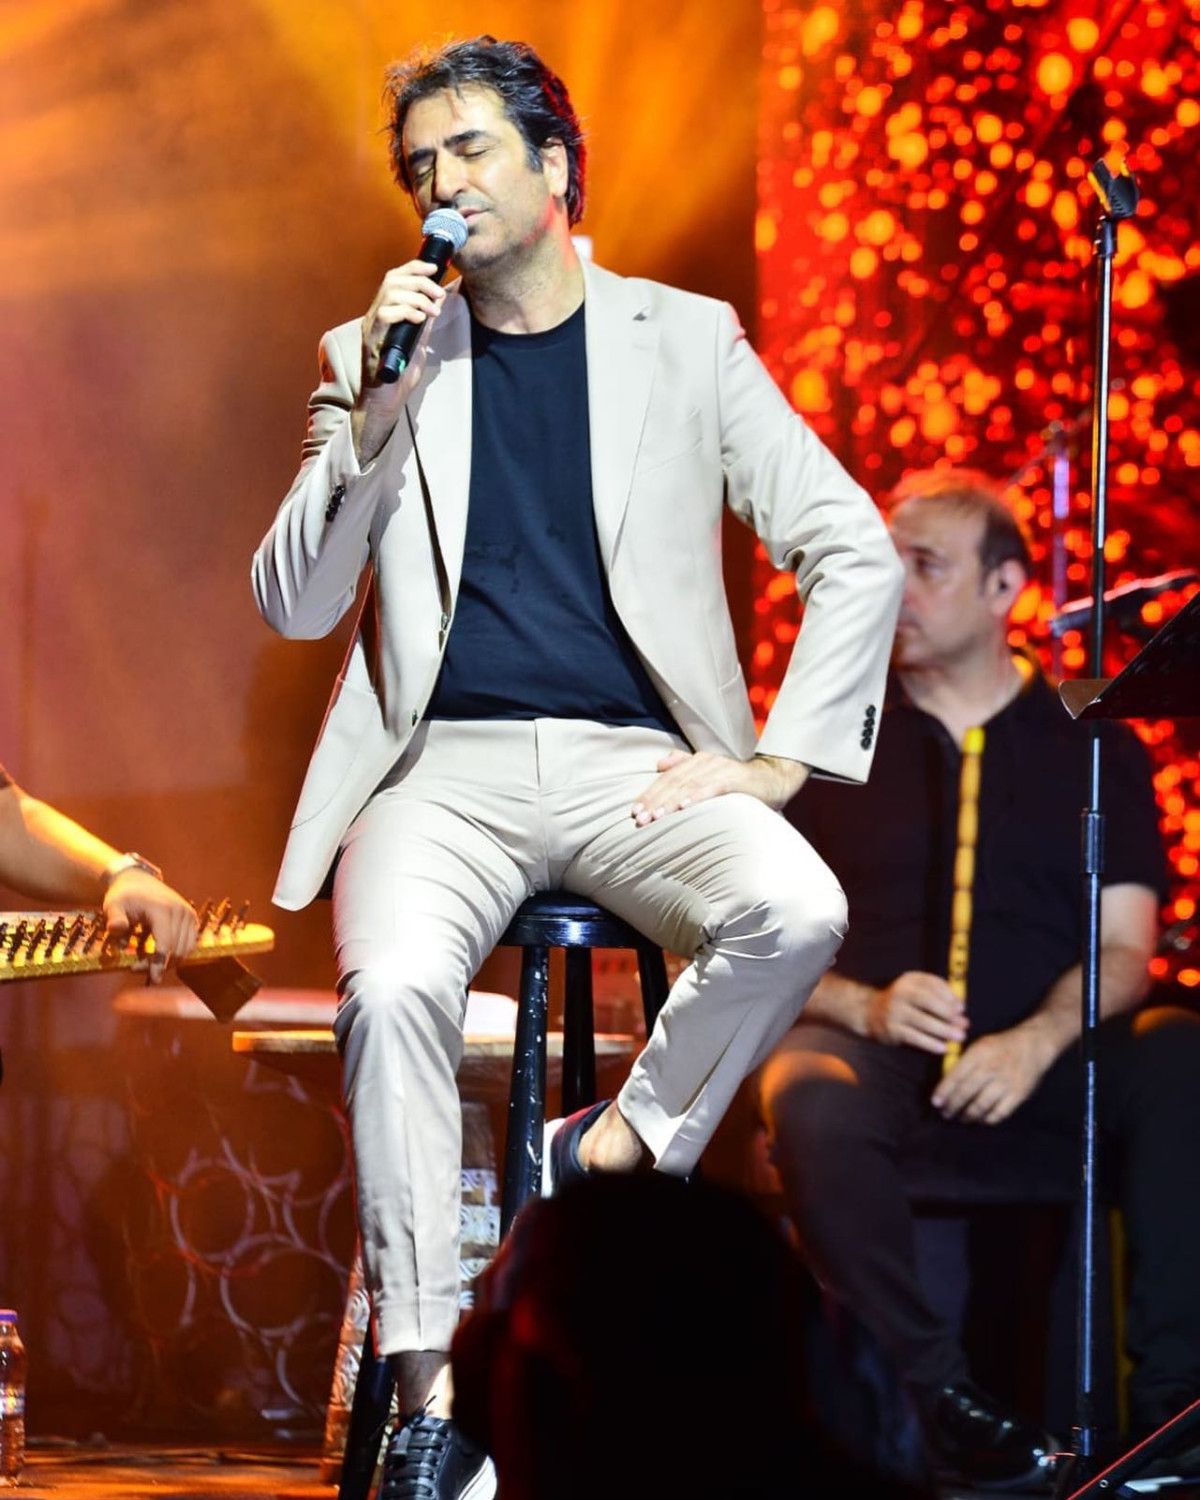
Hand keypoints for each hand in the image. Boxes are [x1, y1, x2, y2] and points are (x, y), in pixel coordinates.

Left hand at [103, 870, 198, 983]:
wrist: (138, 880)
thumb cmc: (124, 895)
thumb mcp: (113, 905)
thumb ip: (115, 918)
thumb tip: (116, 929)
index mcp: (163, 909)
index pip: (165, 944)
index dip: (159, 964)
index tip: (152, 980)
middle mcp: (180, 911)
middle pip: (175, 949)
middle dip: (160, 965)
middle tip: (138, 969)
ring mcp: (189, 914)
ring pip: (185, 949)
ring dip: (169, 961)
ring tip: (148, 963)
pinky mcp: (192, 918)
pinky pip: (190, 943)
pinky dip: (178, 954)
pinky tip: (160, 956)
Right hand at [360, 259, 447, 387]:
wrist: (385, 401)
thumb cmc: (398, 376)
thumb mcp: (417, 344)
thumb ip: (424, 323)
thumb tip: (437, 302)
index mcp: (384, 314)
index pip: (395, 278)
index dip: (413, 267)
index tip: (434, 267)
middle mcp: (374, 316)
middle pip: (392, 280)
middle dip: (419, 280)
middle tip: (438, 293)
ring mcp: (371, 327)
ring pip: (389, 293)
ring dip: (416, 297)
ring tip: (432, 310)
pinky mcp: (371, 340)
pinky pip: (385, 315)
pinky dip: (406, 312)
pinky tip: (419, 320)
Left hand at [630, 751, 808, 826]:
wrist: (773, 778)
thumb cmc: (738, 781)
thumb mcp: (708, 774)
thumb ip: (684, 766)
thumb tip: (659, 764)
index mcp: (696, 761)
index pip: (667, 779)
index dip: (649, 794)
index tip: (634, 811)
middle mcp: (705, 762)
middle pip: (674, 782)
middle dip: (654, 801)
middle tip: (640, 819)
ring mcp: (720, 769)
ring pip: (689, 786)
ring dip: (671, 802)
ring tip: (657, 816)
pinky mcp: (736, 779)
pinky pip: (713, 788)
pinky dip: (698, 797)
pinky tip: (685, 806)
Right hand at [865, 971, 967, 1054]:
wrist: (870, 1012)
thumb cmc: (903, 1002)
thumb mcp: (916, 990)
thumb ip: (937, 994)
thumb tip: (960, 1008)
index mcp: (909, 980)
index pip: (932, 983)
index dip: (949, 996)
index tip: (961, 1008)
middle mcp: (900, 992)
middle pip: (927, 1000)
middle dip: (947, 1012)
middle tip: (964, 1024)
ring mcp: (894, 1011)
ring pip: (922, 1021)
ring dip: (943, 1030)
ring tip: (959, 1037)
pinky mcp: (892, 1029)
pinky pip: (914, 1037)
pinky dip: (930, 1043)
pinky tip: (943, 1048)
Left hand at [931, 1025, 1056, 1124]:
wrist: (1033, 1045)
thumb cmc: (1000, 1046)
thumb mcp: (979, 1045)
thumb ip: (963, 1061)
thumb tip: (945, 1081)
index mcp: (979, 1053)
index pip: (956, 1075)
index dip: (943, 1091)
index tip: (935, 1102)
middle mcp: (992, 1067)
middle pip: (966, 1092)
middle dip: (953, 1106)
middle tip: (946, 1113)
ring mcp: (1006, 1082)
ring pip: (981, 1105)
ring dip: (968, 1115)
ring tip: (961, 1118)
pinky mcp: (1019, 1094)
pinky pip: (999, 1113)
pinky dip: (987, 1119)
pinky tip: (980, 1119)